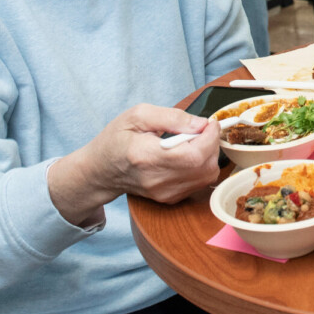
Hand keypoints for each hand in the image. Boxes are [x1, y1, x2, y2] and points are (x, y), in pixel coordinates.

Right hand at [50, 105, 218, 226]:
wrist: (101, 171)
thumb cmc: (116, 140)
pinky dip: (201, 166)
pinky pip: (200, 182)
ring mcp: (165, 193)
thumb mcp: (138, 115)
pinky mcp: (170, 199)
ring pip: (207, 176)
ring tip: (192, 142)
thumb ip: (173, 117)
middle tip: (200, 130)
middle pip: (205, 166)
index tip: (209, 123)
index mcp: (147, 156)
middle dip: (211, 143)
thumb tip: (201, 123)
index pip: (194, 154)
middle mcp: (158, 180)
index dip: (209, 137)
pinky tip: (187, 155)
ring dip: (208, 155)